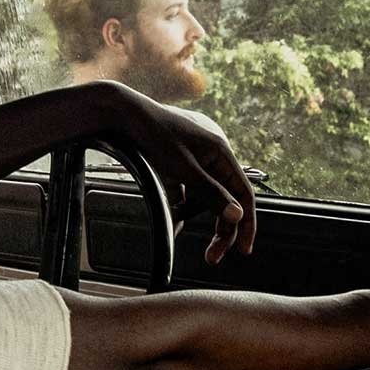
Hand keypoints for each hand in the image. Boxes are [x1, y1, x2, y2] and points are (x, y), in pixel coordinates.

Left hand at [101, 84, 256, 264]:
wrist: (122, 113)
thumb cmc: (154, 133)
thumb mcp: (184, 168)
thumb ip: (212, 193)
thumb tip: (238, 215)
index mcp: (221, 154)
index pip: (244, 194)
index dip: (247, 223)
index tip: (243, 249)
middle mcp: (212, 157)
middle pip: (225, 200)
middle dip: (219, 229)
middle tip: (213, 256)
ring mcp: (195, 161)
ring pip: (204, 199)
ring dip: (194, 217)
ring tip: (177, 229)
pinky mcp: (178, 165)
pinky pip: (186, 193)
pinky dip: (180, 207)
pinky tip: (173, 221)